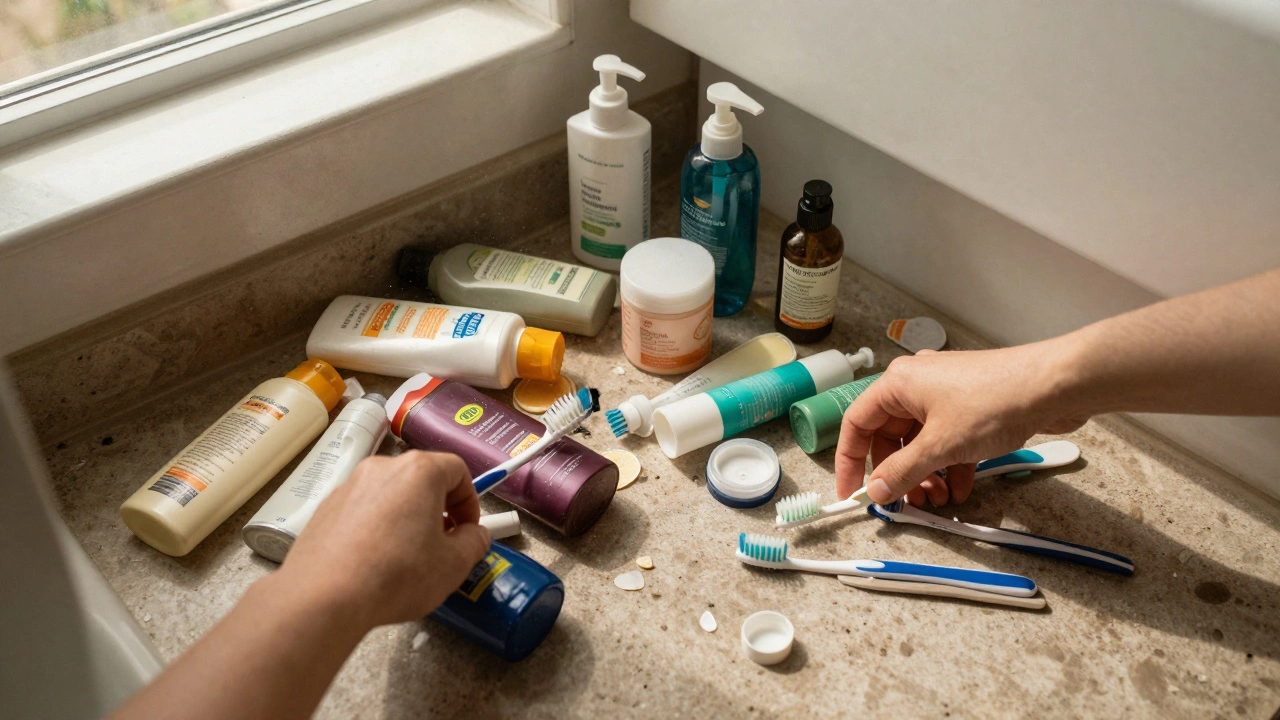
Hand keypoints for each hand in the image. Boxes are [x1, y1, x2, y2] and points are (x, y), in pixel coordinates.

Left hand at [279, 451, 490, 630]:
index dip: (470, 501)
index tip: (468, 530)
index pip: (457, 470)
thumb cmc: (396, 575)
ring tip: (406, 557)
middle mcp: (382, 468)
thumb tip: (475, 535)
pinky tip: (375, 561)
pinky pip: (363, 510)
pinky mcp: (326, 508)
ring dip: (407, 517)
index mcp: (418, 472)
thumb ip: (474, 543)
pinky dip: (377, 527)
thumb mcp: (453, 565)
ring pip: (391, 494)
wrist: (324, 597)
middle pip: (422, 479)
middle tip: (442, 543)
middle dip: (438, 508)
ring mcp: (349, 486)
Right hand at [835, 341, 1087, 506]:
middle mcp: (917, 386)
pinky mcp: (972, 407)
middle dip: (898, 474)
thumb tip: (875, 491)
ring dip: (926, 474)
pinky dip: (950, 466)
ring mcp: (946, 396)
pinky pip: (948, 441)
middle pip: (891, 437)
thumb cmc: (995, 400)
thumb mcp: (940, 446)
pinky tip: (961, 490)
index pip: (857, 424)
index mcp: (898, 384)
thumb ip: (902, 472)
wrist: (1054, 385)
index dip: (850, 461)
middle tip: (905, 504)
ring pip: (922, 442)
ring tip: (938, 501)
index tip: (852, 492)